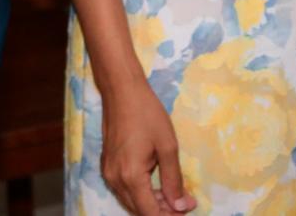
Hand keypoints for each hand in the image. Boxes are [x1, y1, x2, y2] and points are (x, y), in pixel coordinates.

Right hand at [100, 82, 196, 214]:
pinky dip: (140, 194)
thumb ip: (173, 179)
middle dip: (163, 211)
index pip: (149, 212)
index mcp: (131, 176)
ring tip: (174, 195)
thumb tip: (180, 205)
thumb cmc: (147, 114)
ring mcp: (108, 174)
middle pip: (139, 211)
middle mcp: (115, 180)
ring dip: (152, 204)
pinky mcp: (107, 167)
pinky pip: (124, 190)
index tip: (188, 208)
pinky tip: (156, 186)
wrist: (121, 91)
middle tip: (185, 201)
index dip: (170, 215)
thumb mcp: (167, 146)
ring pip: (130, 202)